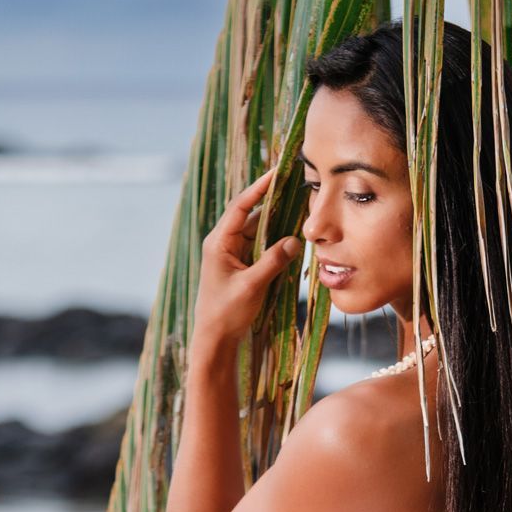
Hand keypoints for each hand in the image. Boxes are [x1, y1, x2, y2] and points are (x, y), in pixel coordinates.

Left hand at [192, 166, 303, 347]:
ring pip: (256, 230)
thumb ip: (273, 261)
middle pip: (250, 214)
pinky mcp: (239, 265)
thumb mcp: (252, 286)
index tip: (277, 172)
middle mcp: (223, 243)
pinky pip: (259, 245)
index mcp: (218, 242)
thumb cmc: (226, 312)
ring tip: (298, 208)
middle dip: (272, 202)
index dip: (260, 187)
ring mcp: (231, 254)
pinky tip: (291, 236)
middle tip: (294, 186)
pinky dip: (274, 240)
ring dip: (276, 223)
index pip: (240, 206)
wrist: (214, 339)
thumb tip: (295, 240)